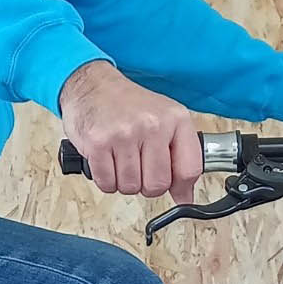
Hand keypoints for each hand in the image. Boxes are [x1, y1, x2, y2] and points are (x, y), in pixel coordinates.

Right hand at [59, 60, 203, 201]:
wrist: (93, 86)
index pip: (189, 170)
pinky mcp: (99, 142)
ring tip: (120, 158)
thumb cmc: (129, 105)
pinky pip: (107, 183)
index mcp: (176, 119)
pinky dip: (106, 179)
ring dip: (124, 181)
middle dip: (146, 185)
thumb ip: (180, 157)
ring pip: (131, 187)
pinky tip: (107, 160)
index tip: (175, 188)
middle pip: (157, 185)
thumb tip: (185, 197)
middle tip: (139, 166)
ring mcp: (125, 134)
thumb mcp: (165, 121)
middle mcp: (152, 125)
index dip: (181, 187)